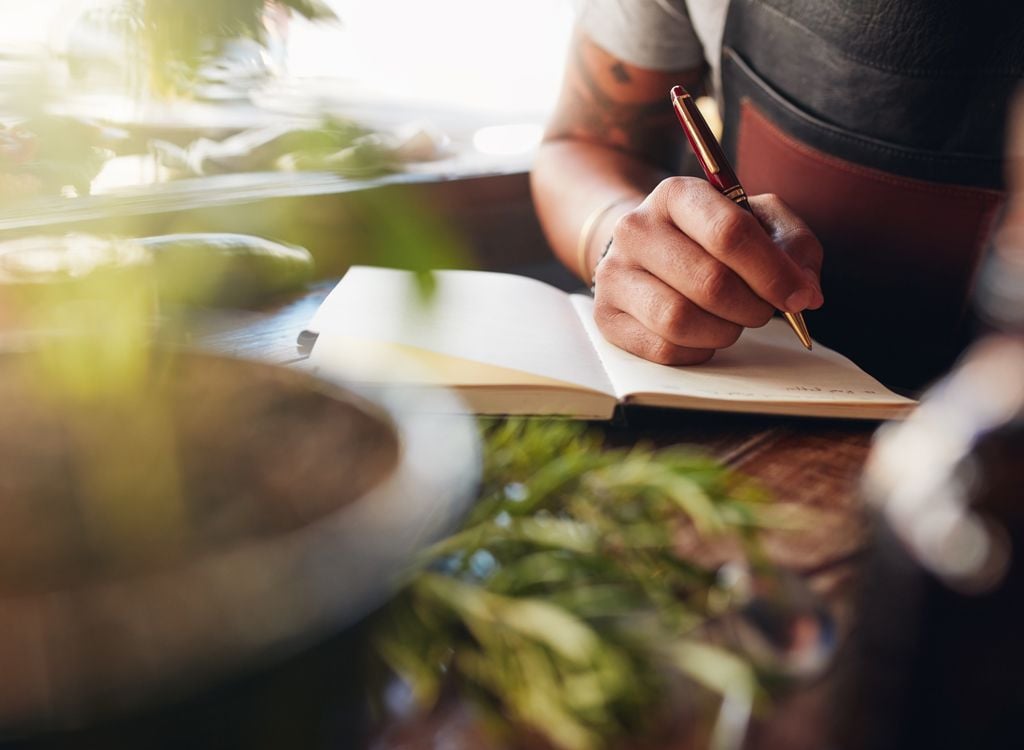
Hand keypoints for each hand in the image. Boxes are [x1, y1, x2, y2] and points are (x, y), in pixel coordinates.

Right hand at [592, 177, 823, 363]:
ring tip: (732, 322)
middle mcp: (636, 229)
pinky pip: (661, 349)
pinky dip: (697, 350)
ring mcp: (613, 274)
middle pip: (709, 282)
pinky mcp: (605, 316)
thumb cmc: (709, 237)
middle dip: (752, 307)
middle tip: (762, 311)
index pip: (730, 233)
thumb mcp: (758, 221)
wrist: (645, 248)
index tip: (799, 295)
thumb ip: (793, 245)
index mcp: (676, 194)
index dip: (774, 272)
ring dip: (723, 332)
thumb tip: (806, 292)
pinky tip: (703, 335)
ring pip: (680, 319)